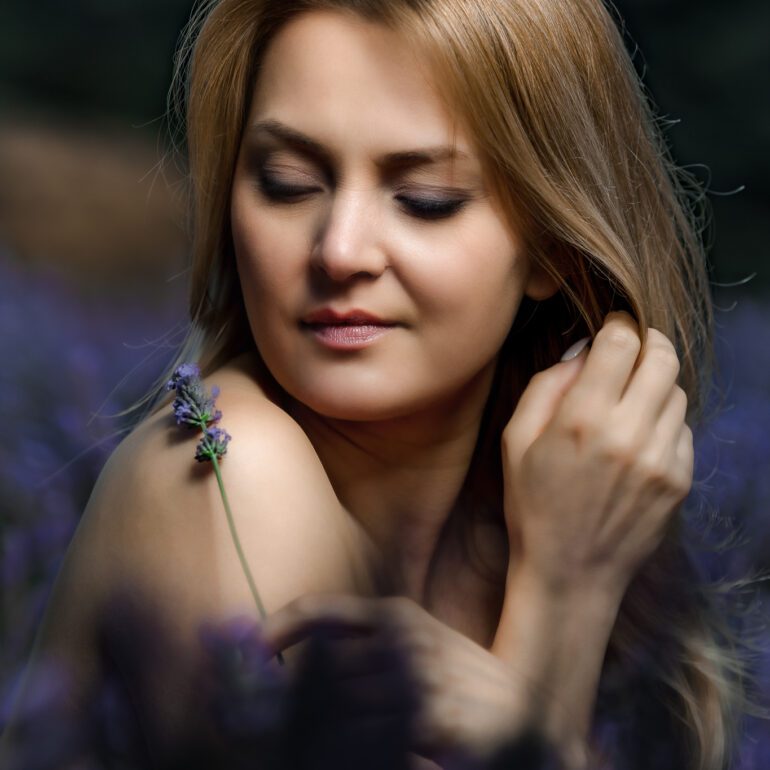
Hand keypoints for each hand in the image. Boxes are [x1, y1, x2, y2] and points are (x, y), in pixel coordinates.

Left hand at [258, 593, 531, 764]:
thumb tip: (309, 652)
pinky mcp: (429, 719)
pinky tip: (342, 749)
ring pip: (334, 705)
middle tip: (252, 713)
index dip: (278, 626)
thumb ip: (369, 643)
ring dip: (307, 725)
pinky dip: (345, 747)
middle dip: (284, 693)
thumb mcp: (419, 642)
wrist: (522, 717)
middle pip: (318, 666)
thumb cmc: (460, 679)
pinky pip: (364, 737)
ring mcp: (416, 678)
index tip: (250, 649)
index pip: (321, 610)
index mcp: (396, 615)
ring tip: (294, 737)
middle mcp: (402, 639)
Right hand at [501, 312, 692, 598]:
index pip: (621, 342)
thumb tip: (583, 351)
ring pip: (676, 390)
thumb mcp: (515, 440)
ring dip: (654, 383)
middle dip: (647, 342)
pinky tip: (636, 438)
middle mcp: (630, 433)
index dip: (618, 325)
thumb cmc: (532, 504)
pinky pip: (682, 427)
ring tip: (628, 401)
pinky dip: (662, 419)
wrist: (570, 573)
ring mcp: (662, 458)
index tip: (611, 327)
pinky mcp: (681, 479)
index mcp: (583, 419)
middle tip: (630, 349)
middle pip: (663, 356)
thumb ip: (547, 385)